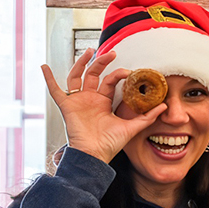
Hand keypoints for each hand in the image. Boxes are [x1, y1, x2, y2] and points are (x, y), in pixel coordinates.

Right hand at [42, 50, 165, 163]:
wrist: (95, 155)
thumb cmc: (109, 144)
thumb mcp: (131, 127)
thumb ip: (147, 117)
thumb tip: (164, 107)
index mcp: (103, 102)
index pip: (110, 81)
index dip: (118, 73)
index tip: (129, 71)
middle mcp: (89, 99)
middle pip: (93, 74)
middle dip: (101, 61)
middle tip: (111, 52)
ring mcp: (77, 101)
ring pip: (77, 76)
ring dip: (81, 63)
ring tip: (89, 51)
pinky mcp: (67, 106)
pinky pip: (55, 90)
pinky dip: (48, 79)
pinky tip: (44, 67)